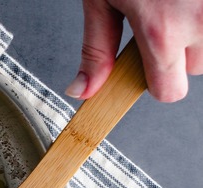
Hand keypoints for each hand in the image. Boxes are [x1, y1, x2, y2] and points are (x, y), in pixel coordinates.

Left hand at [66, 0, 202, 101]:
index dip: (155, 82)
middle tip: (161, 21)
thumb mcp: (102, 0)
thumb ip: (96, 49)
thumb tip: (82, 90)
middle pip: (193, 69)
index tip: (147, 68)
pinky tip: (187, 1)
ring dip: (196, 33)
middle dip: (177, 53)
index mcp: (162, 30)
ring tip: (174, 5)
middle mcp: (200, 23)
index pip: (168, 92)